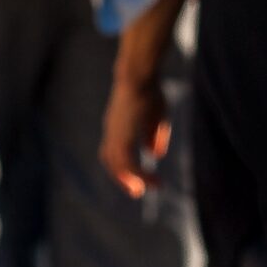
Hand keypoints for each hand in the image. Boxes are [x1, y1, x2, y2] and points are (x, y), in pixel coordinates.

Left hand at [101, 73, 169, 197]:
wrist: (139, 75)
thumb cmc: (149, 89)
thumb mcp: (156, 114)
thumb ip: (154, 134)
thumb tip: (154, 155)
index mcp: (117, 125)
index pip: (113, 151)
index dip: (122, 163)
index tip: (136, 172)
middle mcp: (112, 131)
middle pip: (110, 160)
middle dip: (123, 178)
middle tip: (138, 191)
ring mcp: (114, 134)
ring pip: (117, 165)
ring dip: (130, 180)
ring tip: (144, 189)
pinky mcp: (121, 137)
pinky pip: (127, 163)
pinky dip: (137, 174)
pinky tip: (150, 178)